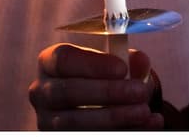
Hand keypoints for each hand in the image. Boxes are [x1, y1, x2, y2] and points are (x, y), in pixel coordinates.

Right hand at [29, 43, 162, 129]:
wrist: (104, 105)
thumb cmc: (107, 77)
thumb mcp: (118, 64)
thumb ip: (129, 60)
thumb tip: (139, 62)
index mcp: (50, 63)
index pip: (62, 59)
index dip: (92, 64)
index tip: (122, 68)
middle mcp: (42, 92)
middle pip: (68, 92)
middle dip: (108, 92)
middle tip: (140, 92)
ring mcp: (47, 120)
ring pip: (74, 122)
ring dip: (114, 117)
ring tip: (144, 112)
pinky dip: (121, 132)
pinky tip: (146, 125)